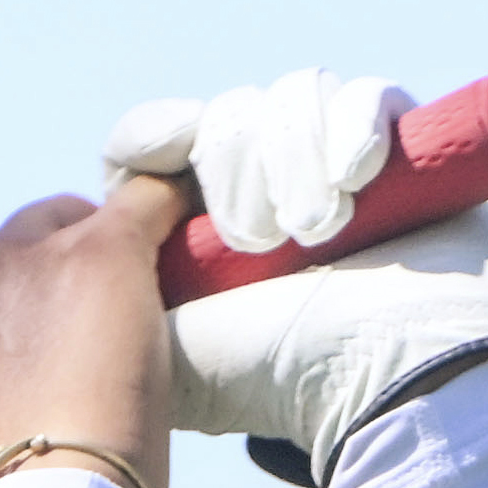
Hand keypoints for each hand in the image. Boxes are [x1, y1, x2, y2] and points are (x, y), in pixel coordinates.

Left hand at [105, 75, 487, 484]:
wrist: (384, 386)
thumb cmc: (271, 376)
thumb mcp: (166, 343)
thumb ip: (115, 293)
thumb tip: (83, 239)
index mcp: (201, 227)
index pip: (159, 143)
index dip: (156, 139)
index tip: (161, 154)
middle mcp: (266, 190)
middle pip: (226, 119)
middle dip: (234, 164)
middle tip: (253, 235)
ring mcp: (334, 171)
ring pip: (289, 104)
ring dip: (290, 161)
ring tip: (309, 231)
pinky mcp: (404, 155)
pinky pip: (367, 101)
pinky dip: (352, 132)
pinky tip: (350, 182)